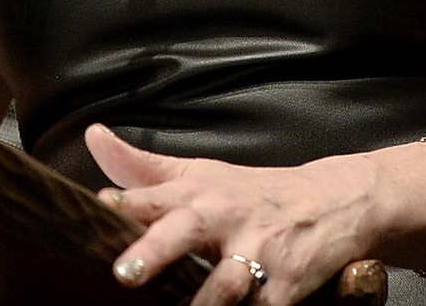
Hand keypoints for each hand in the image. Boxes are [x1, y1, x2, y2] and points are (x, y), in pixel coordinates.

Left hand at [88, 124, 374, 305]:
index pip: (153, 194)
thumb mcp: (198, 174)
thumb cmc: (250, 192)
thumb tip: (92, 136)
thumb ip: (141, 167)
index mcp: (196, 192)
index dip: (126, 201)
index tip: (100, 206)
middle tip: (125, 273)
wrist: (333, 201)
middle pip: (185, 231)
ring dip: (203, 302)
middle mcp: (225, 218)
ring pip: (225, 283)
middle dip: (156, 252)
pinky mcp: (289, 284)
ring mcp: (259, 252)